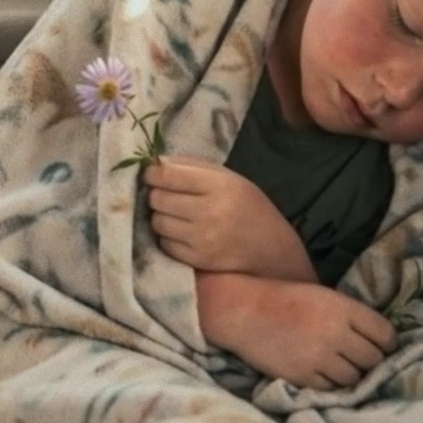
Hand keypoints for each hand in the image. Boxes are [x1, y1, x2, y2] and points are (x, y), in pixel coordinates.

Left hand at [144, 156, 316, 281]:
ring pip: (157, 222)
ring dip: (160, 216)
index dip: (152, 173)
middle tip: (165, 195)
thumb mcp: (229, 178)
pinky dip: (167, 237)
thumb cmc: (248, 206)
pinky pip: (164, 244)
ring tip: (174, 214)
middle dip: (156, 195)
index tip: (151, 174)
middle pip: (158, 199)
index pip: (168, 175)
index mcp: (219, 185)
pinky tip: (181, 233)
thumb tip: (156, 162)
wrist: (271, 248)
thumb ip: (193, 166)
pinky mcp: (198, 260)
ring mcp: (202, 239)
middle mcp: (209, 212)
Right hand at [197, 274, 397, 390]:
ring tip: (338, 366)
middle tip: (359, 359)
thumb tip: (379, 339)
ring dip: (351, 375)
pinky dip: (331, 384)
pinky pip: (332, 389)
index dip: (387, 343)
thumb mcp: (323, 296)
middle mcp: (337, 333)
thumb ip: (350, 315)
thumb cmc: (284, 299)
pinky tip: (322, 373)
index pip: (385, 334)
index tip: (381, 346)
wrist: (243, 310)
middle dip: (370, 361)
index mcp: (344, 308)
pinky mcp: (304, 377)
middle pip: (373, 359)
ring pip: (354, 378)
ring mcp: (320, 357)